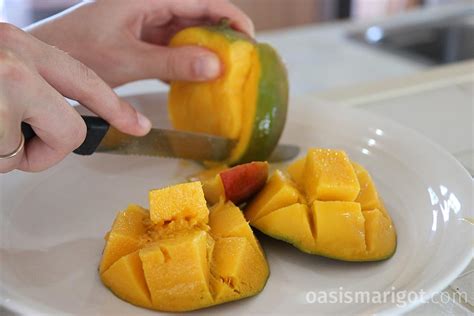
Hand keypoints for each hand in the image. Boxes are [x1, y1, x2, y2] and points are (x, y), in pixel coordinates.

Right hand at [0, 24, 150, 172]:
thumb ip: (29, 85)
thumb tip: (52, 115)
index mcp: (21, 45)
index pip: (84, 78)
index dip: (113, 107)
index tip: (139, 125)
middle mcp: (20, 57)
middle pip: (74, 127)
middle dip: (54, 146)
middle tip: (25, 148)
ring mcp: (11, 82)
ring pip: (48, 147)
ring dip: (16, 154)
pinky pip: (13, 161)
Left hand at [28, 0, 253, 86]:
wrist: (48, 59)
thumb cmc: (78, 52)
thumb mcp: (129, 59)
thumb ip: (172, 63)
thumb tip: (216, 66)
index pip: (200, 0)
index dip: (229, 16)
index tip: (249, 39)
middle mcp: (150, 5)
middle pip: (198, 15)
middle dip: (221, 36)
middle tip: (240, 62)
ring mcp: (146, 23)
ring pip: (187, 34)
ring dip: (205, 53)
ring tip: (224, 74)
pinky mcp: (142, 40)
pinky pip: (173, 49)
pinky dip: (187, 64)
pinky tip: (196, 81)